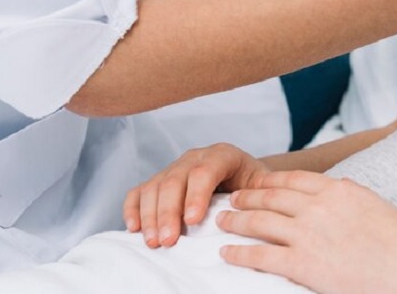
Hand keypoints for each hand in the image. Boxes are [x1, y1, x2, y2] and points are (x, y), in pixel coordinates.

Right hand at [123, 143, 270, 248]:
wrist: (242, 175)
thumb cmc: (252, 183)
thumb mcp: (262, 184)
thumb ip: (262, 190)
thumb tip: (262, 201)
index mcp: (222, 155)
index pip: (205, 171)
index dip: (197, 195)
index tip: (192, 221)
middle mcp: (195, 157)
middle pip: (175, 181)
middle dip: (169, 212)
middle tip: (168, 241)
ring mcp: (174, 167)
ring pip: (155, 187)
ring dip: (151, 216)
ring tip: (154, 242)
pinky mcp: (159, 180)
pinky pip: (139, 191)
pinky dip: (133, 208)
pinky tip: (134, 228)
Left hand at [218, 171, 396, 293]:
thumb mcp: (376, 205)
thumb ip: (352, 194)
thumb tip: (339, 185)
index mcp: (338, 190)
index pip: (294, 179)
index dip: (270, 180)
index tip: (257, 182)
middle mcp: (318, 207)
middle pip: (271, 196)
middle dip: (248, 196)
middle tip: (232, 198)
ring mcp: (308, 234)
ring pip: (260, 222)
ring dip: (236, 221)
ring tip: (223, 221)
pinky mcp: (302, 264)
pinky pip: (261, 256)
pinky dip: (239, 253)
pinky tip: (227, 253)